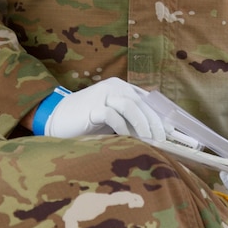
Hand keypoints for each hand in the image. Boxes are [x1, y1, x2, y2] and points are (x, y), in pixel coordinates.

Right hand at [39, 79, 164, 140]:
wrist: (56, 118)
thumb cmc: (87, 120)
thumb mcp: (113, 118)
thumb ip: (130, 119)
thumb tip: (156, 134)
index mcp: (121, 87)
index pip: (147, 99)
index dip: (160, 114)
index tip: (171, 131)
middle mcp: (114, 87)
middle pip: (142, 103)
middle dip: (155, 122)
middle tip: (162, 140)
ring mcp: (102, 95)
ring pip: (130, 105)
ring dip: (142, 124)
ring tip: (149, 139)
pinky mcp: (92, 107)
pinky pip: (112, 115)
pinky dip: (122, 127)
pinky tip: (126, 137)